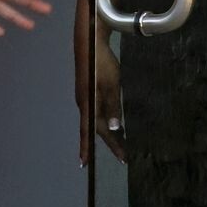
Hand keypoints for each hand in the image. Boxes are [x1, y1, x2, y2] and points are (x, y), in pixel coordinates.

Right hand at [74, 0, 124, 168]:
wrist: (89, 42)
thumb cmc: (101, 62)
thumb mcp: (112, 85)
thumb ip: (113, 106)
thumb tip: (113, 128)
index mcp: (87, 103)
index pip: (89, 131)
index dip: (88, 149)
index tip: (87, 165)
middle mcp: (84, 102)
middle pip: (94, 128)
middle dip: (108, 142)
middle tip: (123, 155)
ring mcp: (84, 96)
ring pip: (95, 119)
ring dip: (106, 132)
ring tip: (120, 143)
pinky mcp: (88, 90)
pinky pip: (95, 110)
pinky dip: (103, 120)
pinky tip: (111, 122)